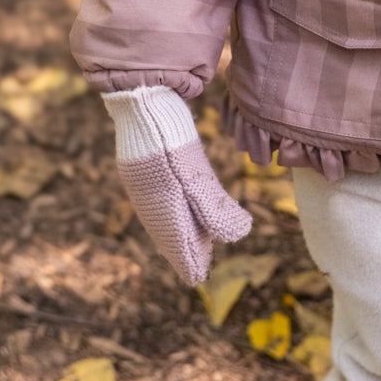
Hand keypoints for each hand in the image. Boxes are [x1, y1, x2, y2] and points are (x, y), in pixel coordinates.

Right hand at [103, 86, 250, 283]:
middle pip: (170, 234)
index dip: (188, 261)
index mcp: (161, 207)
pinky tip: (178, 211)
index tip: (197, 279)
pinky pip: (159, 202)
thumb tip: (240, 234)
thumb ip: (214, 206)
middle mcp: (150, 202)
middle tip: (198, 268)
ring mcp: (145, 185)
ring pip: (165, 218)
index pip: (176, 244)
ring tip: (193, 244)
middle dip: (185, 250)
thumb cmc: (168, 138)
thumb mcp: (195, 175)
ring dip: (179, 232)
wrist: (141, 101)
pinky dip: (171, 214)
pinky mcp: (146, 169)